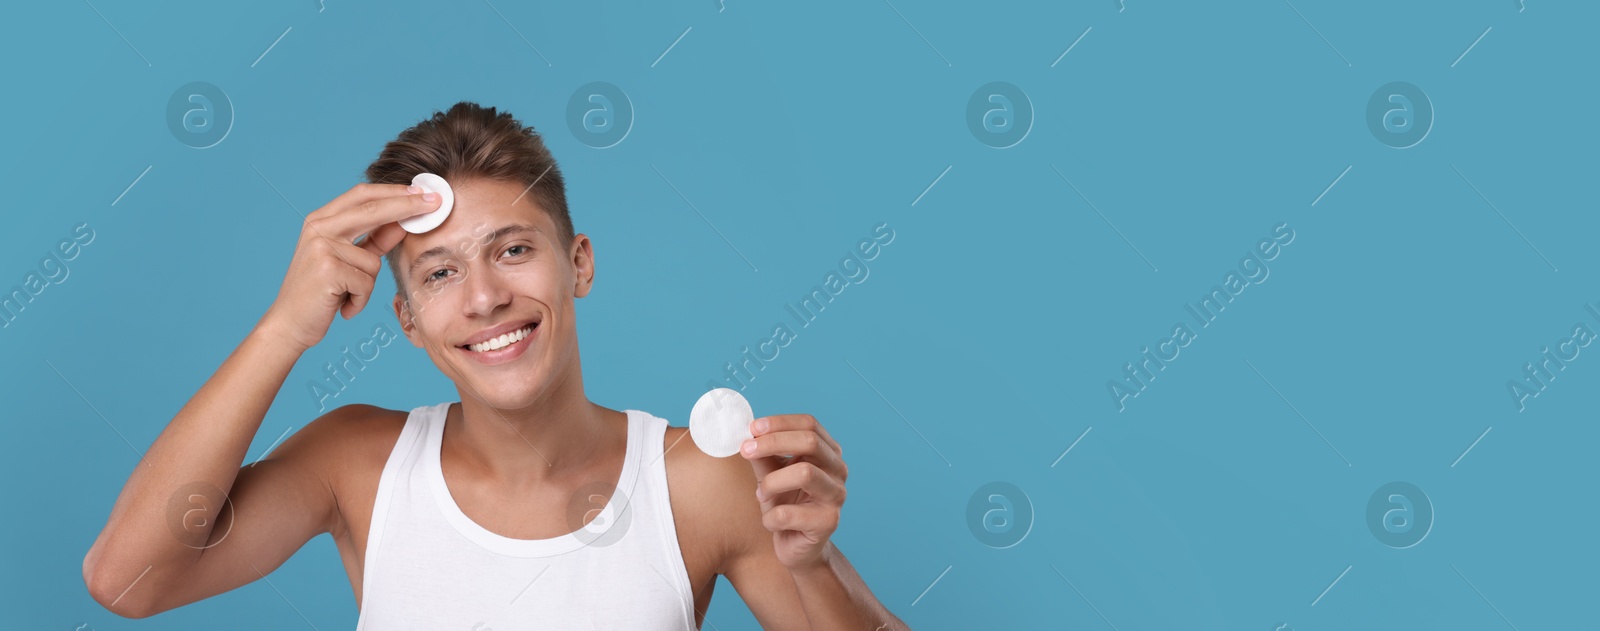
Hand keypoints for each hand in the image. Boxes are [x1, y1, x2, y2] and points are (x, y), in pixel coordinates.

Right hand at [260, 183, 439, 351]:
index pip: (362, 195)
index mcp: (321, 219)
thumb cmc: (322, 292)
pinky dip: (359, 300)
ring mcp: (321, 247)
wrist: (289, 324)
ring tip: (345, 294)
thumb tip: (405, 222)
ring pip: (373, 260)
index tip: (423, 190)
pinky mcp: (327, 270)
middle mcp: (318, 228)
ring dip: (366, 284)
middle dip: (407, 206)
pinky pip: (366, 283)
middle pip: (372, 210)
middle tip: (436, 201)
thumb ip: (374, 240)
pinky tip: (342, 305)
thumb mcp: (348, 260)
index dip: (394, 191)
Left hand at [741, 414, 847, 570]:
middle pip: (810, 442)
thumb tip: (748, 434)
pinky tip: (770, 521)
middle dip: (772, 443)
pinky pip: (789, 512)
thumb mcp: (771, 475)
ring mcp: (837, 496)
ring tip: (761, 495)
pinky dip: (770, 517)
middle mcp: (838, 470)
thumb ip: (763, 455)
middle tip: (746, 450)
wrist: (798, 548)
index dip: (780, 422)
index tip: (752, 428)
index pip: (809, 424)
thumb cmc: (786, 505)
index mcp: (828, 453)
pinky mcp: (828, 522)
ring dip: (772, 483)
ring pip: (804, 473)